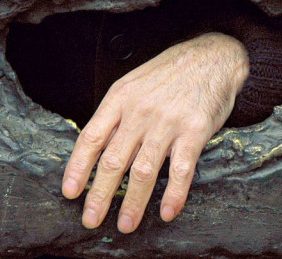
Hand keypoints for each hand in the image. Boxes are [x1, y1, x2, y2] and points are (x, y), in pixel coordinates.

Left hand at [61, 33, 248, 232]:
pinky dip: (174, 195)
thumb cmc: (168, 74)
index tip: (70, 191)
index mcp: (119, 98)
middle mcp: (140, 112)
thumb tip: (96, 149)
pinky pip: (181, 170)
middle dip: (99, 194)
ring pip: (144, 170)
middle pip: (114, 160)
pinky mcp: (194, 132)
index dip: (78, 167)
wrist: (211, 57)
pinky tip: (166, 212)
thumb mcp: (133, 84)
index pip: (91, 137)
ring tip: (124, 225)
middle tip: (90, 219)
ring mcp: (167, 122)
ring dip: (132, 202)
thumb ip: (116, 115)